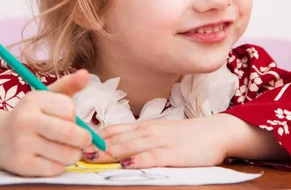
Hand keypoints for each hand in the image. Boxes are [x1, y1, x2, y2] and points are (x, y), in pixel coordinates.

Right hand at [0, 69, 91, 176]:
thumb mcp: (46, 97)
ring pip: (66, 154)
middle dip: (84, 138)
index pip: (69, 109)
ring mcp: (22, 144)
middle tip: (83, 139)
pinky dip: (60, 165)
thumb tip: (86, 74)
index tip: (68, 119)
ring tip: (66, 148)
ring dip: (73, 153)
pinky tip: (52, 157)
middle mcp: (25, 121)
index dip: (74, 116)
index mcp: (33, 100)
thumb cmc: (31, 115)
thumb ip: (68, 85)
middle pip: (70, 133)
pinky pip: (56, 169)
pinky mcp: (23, 165)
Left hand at [83, 115, 232, 168]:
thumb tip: (114, 145)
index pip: (112, 129)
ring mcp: (160, 141)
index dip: (93, 136)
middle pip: (116, 138)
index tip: (74, 142)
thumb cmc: (186, 136)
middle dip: (94, 146)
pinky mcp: (174, 154)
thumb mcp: (159, 132)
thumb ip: (138, 138)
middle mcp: (148, 131)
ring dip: (109, 152)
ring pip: (130, 146)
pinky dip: (139, 160)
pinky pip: (153, 157)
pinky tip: (127, 164)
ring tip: (91, 158)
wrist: (216, 132)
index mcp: (144, 126)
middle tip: (73, 152)